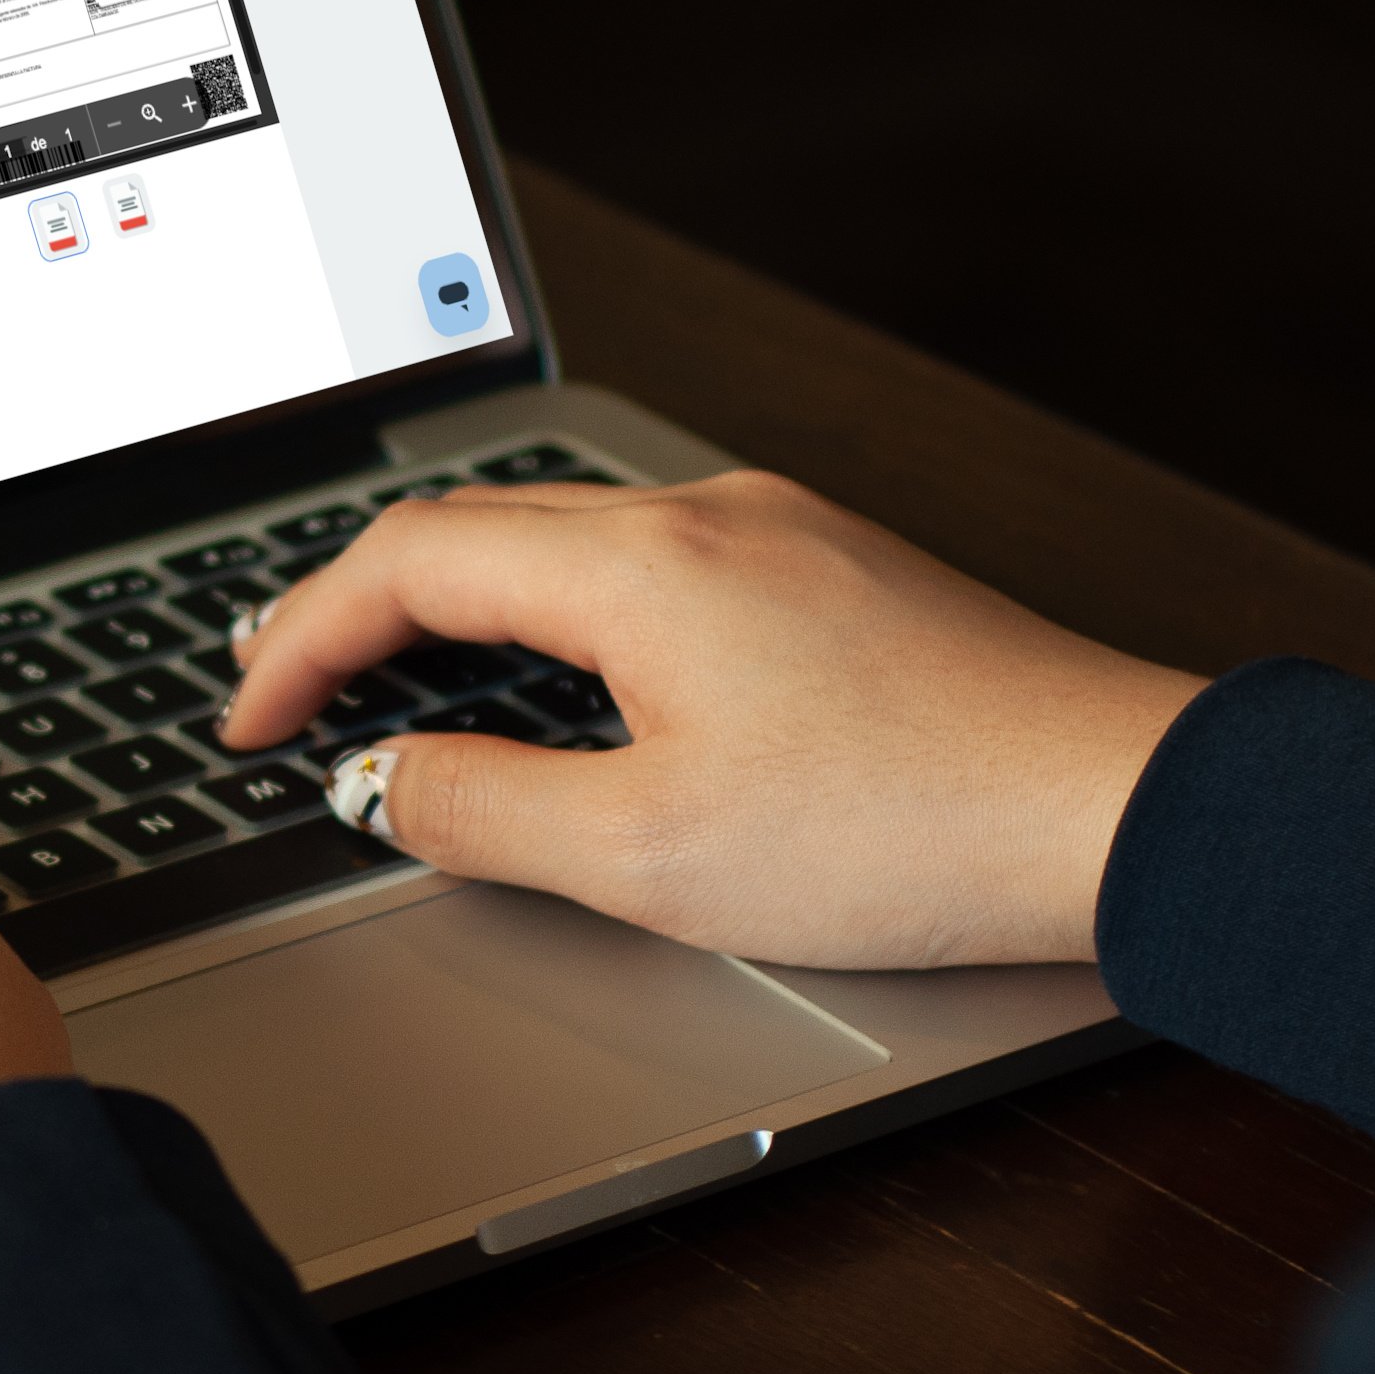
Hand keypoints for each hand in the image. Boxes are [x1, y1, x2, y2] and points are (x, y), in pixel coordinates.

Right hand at [219, 469, 1203, 970]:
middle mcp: (703, 516)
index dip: (300, 640)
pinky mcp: (834, 576)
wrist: (1124, 812)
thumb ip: (484, 812)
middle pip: (474, 528)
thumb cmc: (911, 828)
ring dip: (460, 606)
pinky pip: (649, 569)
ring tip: (394, 677)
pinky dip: (558, 616)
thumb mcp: (649, 857)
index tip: (250, 720)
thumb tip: (381, 786)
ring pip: (564, 542)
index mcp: (636, 562)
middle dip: (357, 606)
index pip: (402, 562)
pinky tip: (563, 684)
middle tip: (283, 679)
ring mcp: (778, 534)